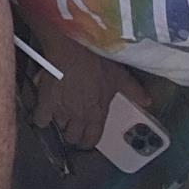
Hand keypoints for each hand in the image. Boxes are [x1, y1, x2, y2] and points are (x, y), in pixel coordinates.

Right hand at [30, 33, 149, 150]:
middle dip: (73, 131)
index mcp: (97, 115)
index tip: (86, 134)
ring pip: (59, 127)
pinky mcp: (45, 103)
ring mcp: (61, 111)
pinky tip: (44, 109)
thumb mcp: (119, 75)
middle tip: (73, 120)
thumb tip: (149, 102)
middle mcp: (79, 118)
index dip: (88, 140)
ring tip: (61, 110)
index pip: (91, 140)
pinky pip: (40, 119)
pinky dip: (41, 116)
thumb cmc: (97, 62)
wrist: (73, 48)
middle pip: (73, 137)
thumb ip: (133, 90)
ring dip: (60, 121)